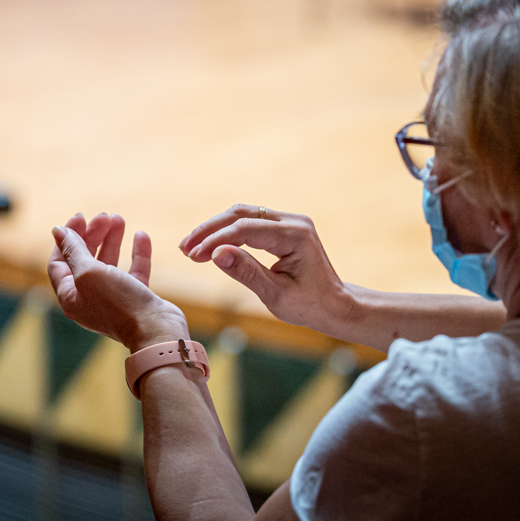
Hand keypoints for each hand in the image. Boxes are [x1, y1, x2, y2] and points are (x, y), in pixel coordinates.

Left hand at [49, 212, 187, 351]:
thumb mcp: (89, 272)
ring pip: (109, 262)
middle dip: (92, 235)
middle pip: (84, 259)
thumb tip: (58, 231)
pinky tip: (141, 235)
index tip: (81, 217)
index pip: (60, 262)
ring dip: (112, 239)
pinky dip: (136, 252)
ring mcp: (113, 298)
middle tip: (105, 216)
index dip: (67, 238)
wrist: (155, 330)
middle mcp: (89, 298)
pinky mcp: (136, 297)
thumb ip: (74, 250)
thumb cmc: (119, 304)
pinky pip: (133, 270)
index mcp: (71, 296)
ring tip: (119, 219)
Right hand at [179, 204, 353, 335]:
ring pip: (243, 214)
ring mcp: (290, 221)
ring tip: (190, 247)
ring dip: (215, 229)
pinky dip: (228, 232)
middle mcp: (294, 221)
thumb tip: (216, 254)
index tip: (192, 256)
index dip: (215, 240)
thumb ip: (247, 273)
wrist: (335, 305)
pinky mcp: (285, 227)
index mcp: (295, 236)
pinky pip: (251, 222)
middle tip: (184, 248)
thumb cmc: (310, 306)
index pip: (245, 229)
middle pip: (241, 214)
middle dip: (209, 230)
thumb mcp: (276, 295)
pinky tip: (210, 246)